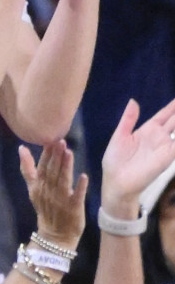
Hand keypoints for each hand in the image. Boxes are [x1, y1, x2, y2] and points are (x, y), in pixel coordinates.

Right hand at [18, 138, 86, 250]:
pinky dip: (80, 187)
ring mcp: (61, 200)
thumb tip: (22, 148)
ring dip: (66, 167)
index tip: (50, 138)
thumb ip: (28, 169)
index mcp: (39, 186)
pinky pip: (77, 197)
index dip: (46, 154)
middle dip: (56, 157)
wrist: (54, 236)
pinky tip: (84, 176)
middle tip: (61, 141)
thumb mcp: (33, 189)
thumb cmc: (46, 209)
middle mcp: (48, 192)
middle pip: (52, 172)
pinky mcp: (73, 208)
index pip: (42, 167)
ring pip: (62, 181)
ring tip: (69, 153)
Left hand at [100, 95, 174, 219]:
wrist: (116, 182)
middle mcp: (159, 136)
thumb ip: (128, 119)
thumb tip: (133, 101)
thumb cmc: (115, 161)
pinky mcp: (168, 156)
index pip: (165, 114)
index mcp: (148, 129)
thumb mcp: (119, 136)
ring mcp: (165, 146)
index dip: (173, 106)